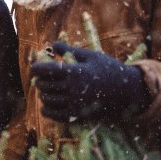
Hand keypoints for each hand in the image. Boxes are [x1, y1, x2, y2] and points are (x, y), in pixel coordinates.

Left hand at [31, 42, 149, 122]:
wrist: (127, 90)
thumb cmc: (108, 69)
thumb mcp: (91, 56)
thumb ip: (70, 50)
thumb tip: (53, 44)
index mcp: (75, 71)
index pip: (46, 70)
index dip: (36, 69)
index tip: (33, 68)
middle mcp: (73, 88)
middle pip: (45, 85)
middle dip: (39, 81)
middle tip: (39, 79)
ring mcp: (75, 103)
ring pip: (48, 100)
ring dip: (43, 95)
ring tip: (44, 90)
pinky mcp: (79, 115)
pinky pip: (56, 115)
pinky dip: (47, 111)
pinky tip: (46, 106)